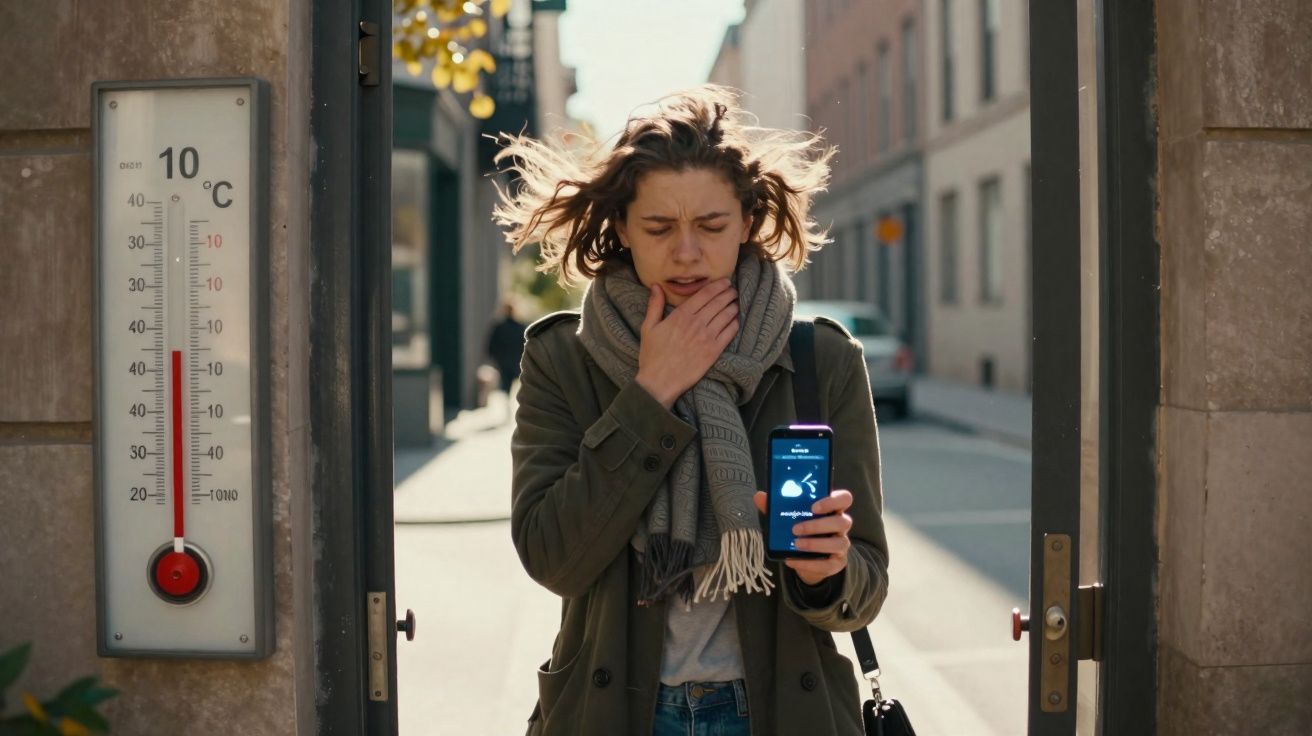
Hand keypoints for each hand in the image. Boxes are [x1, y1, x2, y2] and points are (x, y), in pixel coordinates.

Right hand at [634, 279, 738, 408]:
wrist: (659, 382)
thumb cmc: (652, 356)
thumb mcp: (648, 327)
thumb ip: (655, 305)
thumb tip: (656, 286)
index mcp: (681, 315)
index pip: (705, 294)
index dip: (718, 285)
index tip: (725, 282)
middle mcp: (696, 324)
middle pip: (718, 302)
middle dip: (728, 293)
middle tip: (733, 290)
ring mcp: (707, 338)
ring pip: (726, 315)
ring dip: (733, 306)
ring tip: (735, 303)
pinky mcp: (713, 352)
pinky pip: (729, 333)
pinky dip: (734, 324)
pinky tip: (735, 320)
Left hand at [753, 490, 853, 585]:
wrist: (803, 558)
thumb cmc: (799, 531)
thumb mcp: (787, 518)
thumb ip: (775, 507)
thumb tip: (759, 496)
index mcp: (832, 509)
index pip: (844, 499)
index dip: (832, 501)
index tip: (813, 507)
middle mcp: (841, 525)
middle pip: (842, 521)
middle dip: (818, 525)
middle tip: (795, 529)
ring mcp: (841, 544)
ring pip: (839, 543)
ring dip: (816, 544)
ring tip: (796, 544)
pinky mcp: (837, 563)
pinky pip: (829, 564)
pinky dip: (810, 563)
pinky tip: (793, 560)